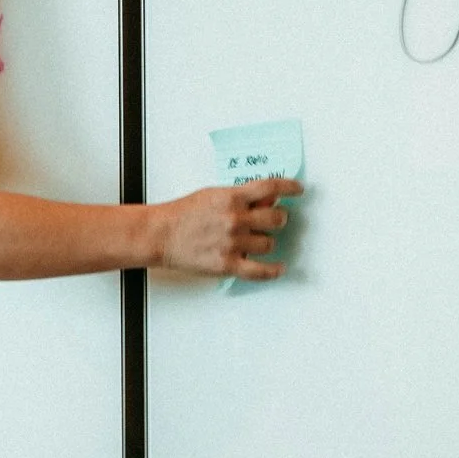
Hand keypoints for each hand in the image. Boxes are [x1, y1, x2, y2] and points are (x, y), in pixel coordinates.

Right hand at [160, 177, 301, 280]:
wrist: (161, 234)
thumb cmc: (183, 214)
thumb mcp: (213, 194)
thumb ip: (241, 197)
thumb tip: (266, 199)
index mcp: (232, 197)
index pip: (270, 187)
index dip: (289, 186)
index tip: (297, 188)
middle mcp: (236, 219)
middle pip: (276, 218)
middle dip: (279, 218)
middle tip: (275, 219)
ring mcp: (233, 243)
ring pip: (269, 243)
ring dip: (267, 242)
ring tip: (258, 240)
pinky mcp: (228, 264)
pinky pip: (260, 270)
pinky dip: (273, 271)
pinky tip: (279, 268)